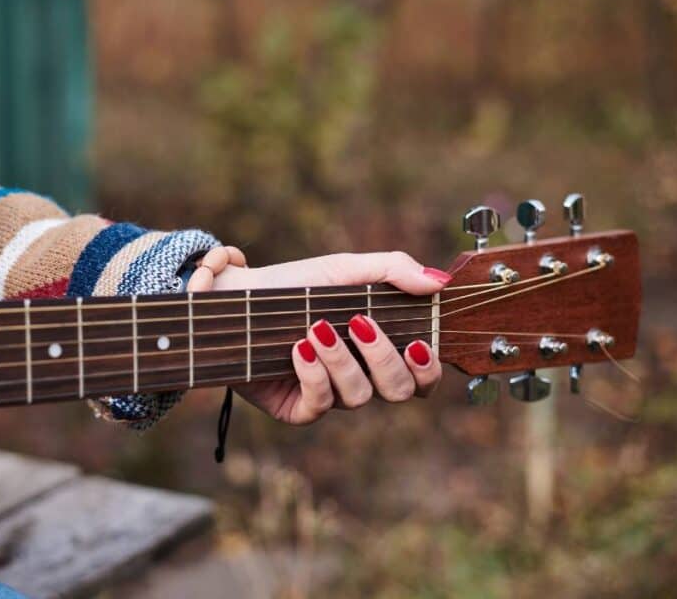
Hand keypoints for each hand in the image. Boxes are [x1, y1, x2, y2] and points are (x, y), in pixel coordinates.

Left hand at [203, 252, 449, 424]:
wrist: (237, 295)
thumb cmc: (295, 285)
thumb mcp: (344, 268)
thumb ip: (392, 270)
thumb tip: (439, 283)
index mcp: (379, 349)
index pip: (422, 376)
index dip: (429, 369)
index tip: (418, 343)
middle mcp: (360, 376)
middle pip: (399, 390)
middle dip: (384, 357)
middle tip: (360, 322)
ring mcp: (329, 395)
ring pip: (360, 396)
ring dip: (343, 360)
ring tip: (316, 327)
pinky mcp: (296, 408)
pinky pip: (320, 406)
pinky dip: (314, 375)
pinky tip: (300, 348)